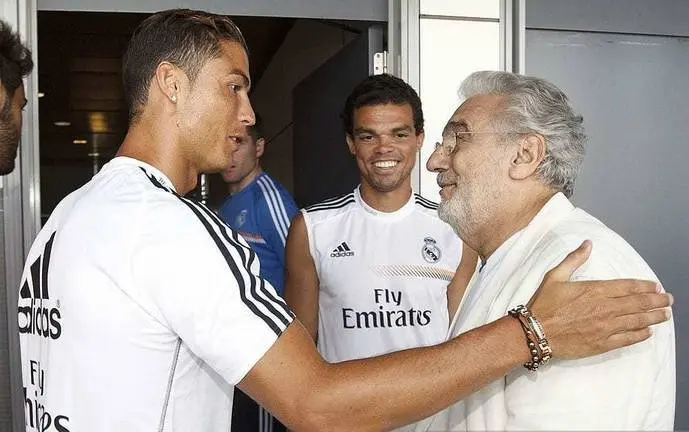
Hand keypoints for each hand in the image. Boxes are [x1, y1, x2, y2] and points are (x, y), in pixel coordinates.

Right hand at [528, 240, 671, 358]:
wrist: (535, 332)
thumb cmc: (543, 305)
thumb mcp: (555, 276)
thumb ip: (574, 259)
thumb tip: (587, 244)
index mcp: (595, 290)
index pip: (629, 286)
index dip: (646, 286)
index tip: (656, 286)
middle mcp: (605, 308)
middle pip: (639, 303)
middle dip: (657, 301)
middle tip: (668, 299)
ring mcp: (606, 327)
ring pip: (638, 321)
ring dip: (654, 317)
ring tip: (665, 314)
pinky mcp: (602, 343)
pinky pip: (628, 339)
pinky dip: (641, 334)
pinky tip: (648, 331)